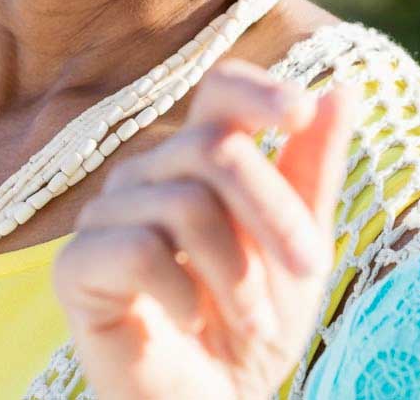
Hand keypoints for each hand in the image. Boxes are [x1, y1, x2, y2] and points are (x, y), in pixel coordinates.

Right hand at [54, 62, 355, 399]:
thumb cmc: (251, 329)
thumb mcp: (300, 252)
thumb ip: (313, 173)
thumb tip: (343, 90)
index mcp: (198, 160)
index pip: (219, 91)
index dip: (259, 90)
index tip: (302, 113)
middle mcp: (147, 174)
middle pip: (214, 149)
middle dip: (275, 213)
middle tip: (311, 269)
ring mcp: (105, 216)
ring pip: (185, 202)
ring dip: (237, 274)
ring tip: (250, 321)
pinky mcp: (77, 266)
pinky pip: (139, 250)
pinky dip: (182, 293)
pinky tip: (190, 322)